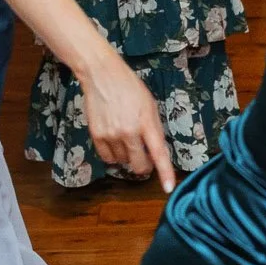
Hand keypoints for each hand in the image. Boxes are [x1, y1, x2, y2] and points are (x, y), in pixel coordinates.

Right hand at [80, 55, 177, 190]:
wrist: (102, 76)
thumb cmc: (131, 89)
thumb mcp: (150, 106)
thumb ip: (153, 129)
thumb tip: (155, 152)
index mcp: (147, 123)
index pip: (159, 153)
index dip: (164, 173)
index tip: (168, 188)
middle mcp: (129, 132)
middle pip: (139, 165)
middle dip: (144, 166)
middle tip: (144, 158)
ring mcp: (111, 135)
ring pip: (123, 162)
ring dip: (126, 156)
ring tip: (125, 137)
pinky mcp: (96, 136)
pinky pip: (107, 158)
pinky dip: (113, 155)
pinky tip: (114, 140)